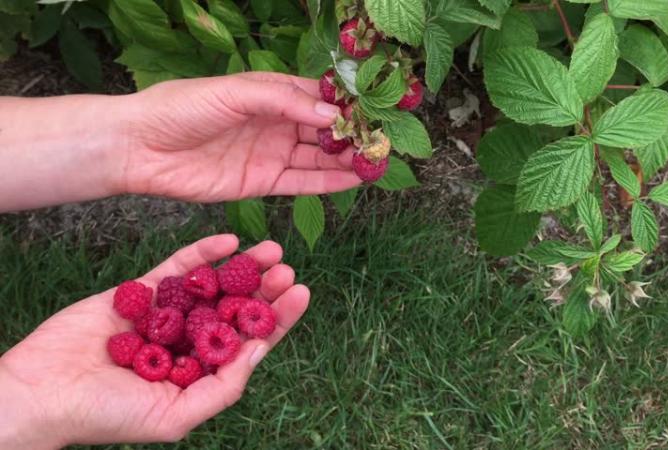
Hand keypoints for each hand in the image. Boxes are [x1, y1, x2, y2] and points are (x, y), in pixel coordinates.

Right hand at [0, 235, 306, 447]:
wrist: (41, 392)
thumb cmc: (106, 415)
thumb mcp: (175, 415)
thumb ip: (222, 386)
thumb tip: (260, 350)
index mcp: (201, 371)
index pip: (249, 342)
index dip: (277, 319)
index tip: (302, 293)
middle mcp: (188, 340)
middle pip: (237, 308)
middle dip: (265, 288)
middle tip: (287, 268)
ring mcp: (164, 314)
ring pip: (213, 285)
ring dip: (244, 266)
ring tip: (271, 249)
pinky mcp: (139, 292)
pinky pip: (176, 268)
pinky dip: (202, 253)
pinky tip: (228, 241)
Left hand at [122, 72, 361, 201]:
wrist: (140, 148)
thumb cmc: (181, 108)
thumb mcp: (234, 92)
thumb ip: (282, 101)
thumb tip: (330, 113)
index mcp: (268, 94)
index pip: (316, 96)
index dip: (345, 103)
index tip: (374, 109)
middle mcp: (274, 123)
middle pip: (322, 129)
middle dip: (352, 135)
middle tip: (382, 141)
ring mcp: (270, 154)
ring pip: (318, 157)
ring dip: (346, 159)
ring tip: (376, 161)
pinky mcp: (262, 182)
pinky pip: (302, 182)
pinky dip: (328, 182)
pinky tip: (353, 179)